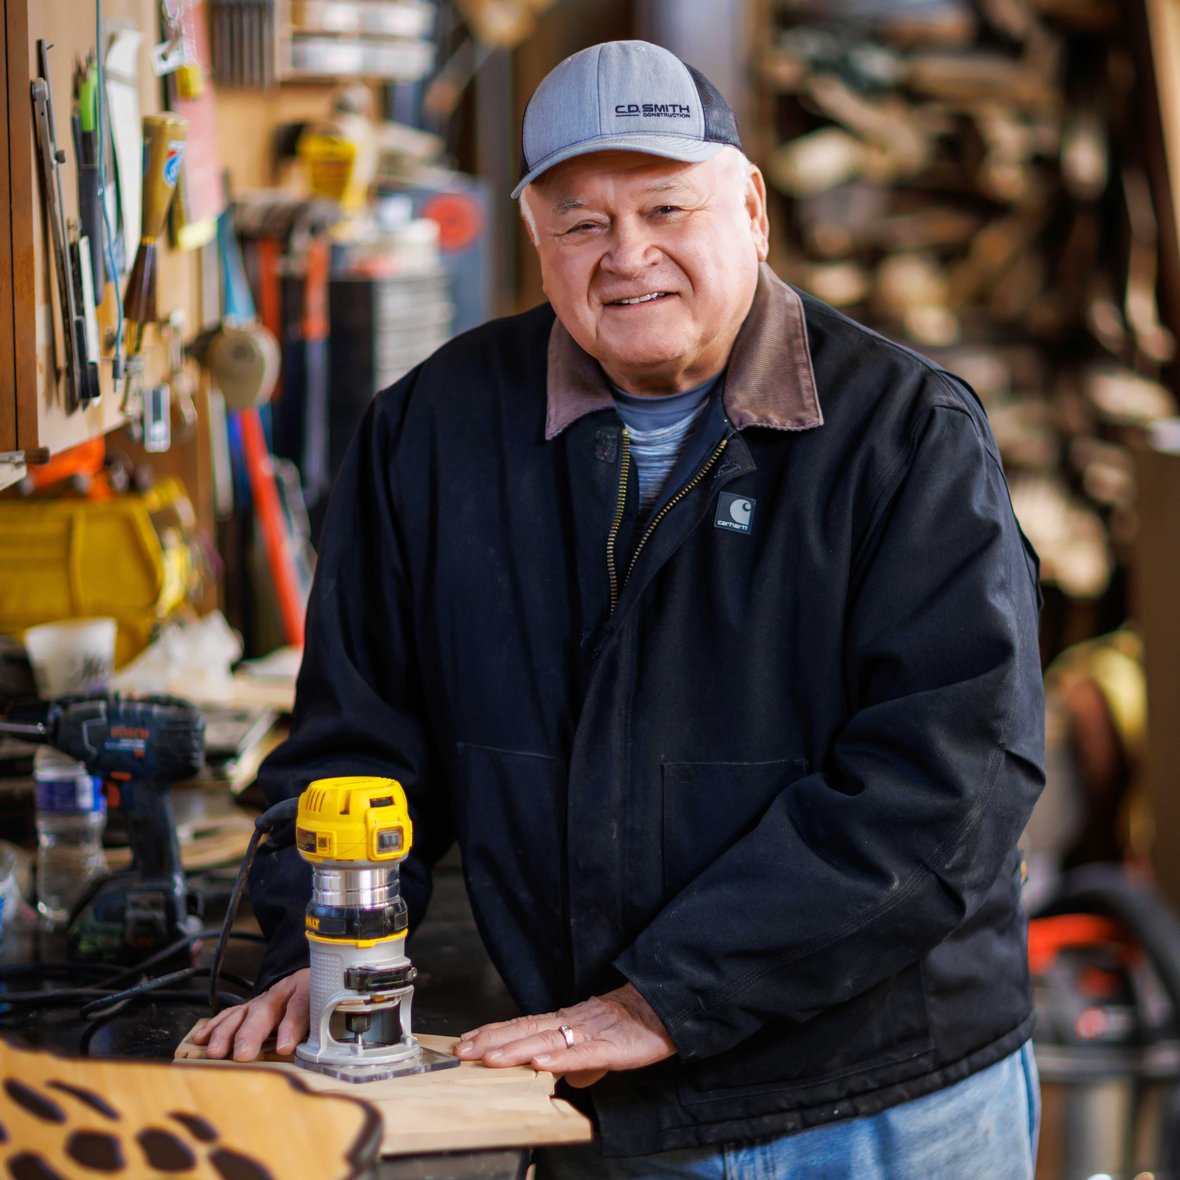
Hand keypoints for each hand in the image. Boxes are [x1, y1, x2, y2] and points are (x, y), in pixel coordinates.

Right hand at [191, 968, 310, 1061]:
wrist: (307, 979)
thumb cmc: (316, 998)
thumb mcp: (327, 1009)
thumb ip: (322, 1028)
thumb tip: (318, 1053)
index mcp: (306, 992)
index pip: (300, 1006)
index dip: (291, 1026)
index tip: (285, 1048)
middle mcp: (280, 995)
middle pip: (264, 1010)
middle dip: (251, 1033)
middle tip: (242, 1054)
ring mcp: (260, 1001)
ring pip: (241, 1012)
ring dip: (226, 1033)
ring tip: (214, 1052)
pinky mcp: (247, 1009)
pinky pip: (229, 1015)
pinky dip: (214, 1026)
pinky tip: (201, 1039)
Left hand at [454, 982, 674, 1087]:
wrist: (666, 1008)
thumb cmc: (632, 1026)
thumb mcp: (597, 1045)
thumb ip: (577, 1058)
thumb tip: (561, 1076)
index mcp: (567, 1022)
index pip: (523, 1026)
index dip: (494, 1032)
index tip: (467, 1040)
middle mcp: (572, 1023)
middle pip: (526, 1031)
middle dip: (492, 1041)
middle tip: (463, 1051)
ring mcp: (590, 1033)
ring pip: (546, 1040)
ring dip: (516, 1050)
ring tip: (490, 1059)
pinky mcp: (610, 1047)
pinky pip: (582, 1054)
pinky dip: (559, 1058)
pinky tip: (540, 1063)